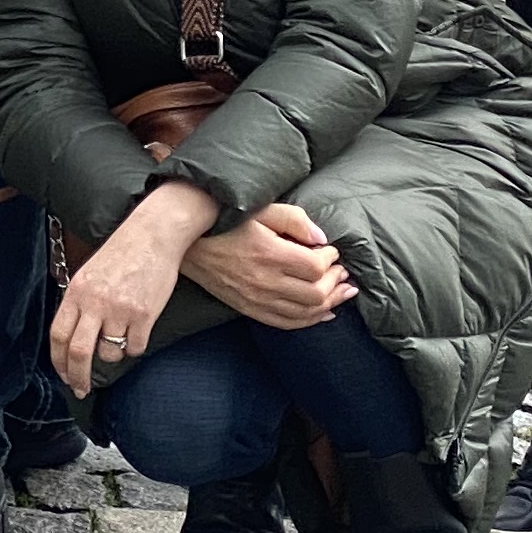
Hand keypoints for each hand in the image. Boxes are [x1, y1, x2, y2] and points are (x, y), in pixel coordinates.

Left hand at [50, 179, 213, 391]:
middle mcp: (95, 302)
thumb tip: (72, 337)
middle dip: (77, 377)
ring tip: (119, 339)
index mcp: (77, 291)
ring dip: (113, 354)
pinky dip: (134, 347)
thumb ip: (80, 302)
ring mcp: (120, 310)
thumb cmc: (122, 252)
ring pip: (110, 353)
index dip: (58, 360)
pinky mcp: (144, 315)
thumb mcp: (89, 273)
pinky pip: (135, 348)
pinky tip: (137, 333)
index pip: (58, 334)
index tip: (64, 374)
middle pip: (79, 352)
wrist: (153, 234)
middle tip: (81, 388)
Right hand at [179, 200, 353, 330]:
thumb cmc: (225, 221)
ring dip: (330, 303)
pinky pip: (286, 323)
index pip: (315, 266)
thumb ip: (294, 219)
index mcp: (269, 254)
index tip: (332, 250)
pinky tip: (324, 313)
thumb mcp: (259, 209)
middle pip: (315, 293)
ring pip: (305, 312)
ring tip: (343, 292)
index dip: (331, 259)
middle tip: (343, 272)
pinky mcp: (250, 308)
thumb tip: (321, 237)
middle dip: (336, 283)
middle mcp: (265, 281)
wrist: (188, 244)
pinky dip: (309, 321)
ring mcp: (257, 299)